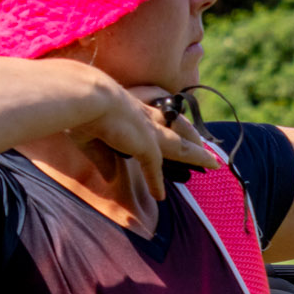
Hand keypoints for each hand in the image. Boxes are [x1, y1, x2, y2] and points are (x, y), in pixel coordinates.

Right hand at [66, 75, 218, 198]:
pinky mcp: (146, 145)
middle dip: (191, 135)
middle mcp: (144, 117)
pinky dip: (156, 182)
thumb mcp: (89, 137)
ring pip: (180, 144)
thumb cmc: (81, 109)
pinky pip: (155, 168)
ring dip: (197, 153)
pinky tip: (160, 196)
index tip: (171, 130)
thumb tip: (111, 177)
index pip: (152, 117)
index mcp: (131, 108)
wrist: (87, 97)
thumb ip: (102, 158)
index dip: (162, 126)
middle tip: (205, 143)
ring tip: (213, 162)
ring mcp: (149, 130)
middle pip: (177, 125)